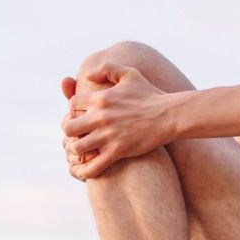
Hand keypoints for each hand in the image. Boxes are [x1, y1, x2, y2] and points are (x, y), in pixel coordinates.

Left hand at [59, 63, 174, 179]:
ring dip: (79, 149)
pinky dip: (86, 170)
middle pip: (69, 126)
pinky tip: (87, 169)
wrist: (170, 115)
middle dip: (72, 130)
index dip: (75, 110)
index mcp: (101, 98)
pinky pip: (93, 166)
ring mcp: (108, 135)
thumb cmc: (151, 95)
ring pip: (77, 147)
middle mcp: (101, 117)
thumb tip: (87, 76)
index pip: (72, 104)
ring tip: (87, 149)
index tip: (85, 115)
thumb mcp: (130, 74)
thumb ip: (107, 68)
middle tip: (81, 133)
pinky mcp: (118, 151)